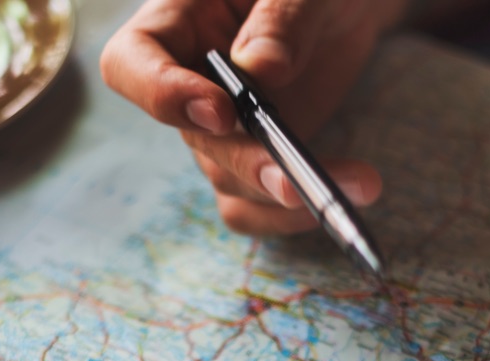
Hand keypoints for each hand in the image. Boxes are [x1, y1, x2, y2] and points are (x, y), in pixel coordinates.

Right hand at [101, 0, 406, 234]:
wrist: (346, 4)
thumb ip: (282, 17)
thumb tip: (262, 71)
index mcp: (177, 21)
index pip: (130, 65)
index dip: (162, 95)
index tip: (220, 112)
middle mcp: (188, 82)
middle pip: (196, 139)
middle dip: (249, 163)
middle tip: (295, 180)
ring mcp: (221, 129)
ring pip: (230, 180)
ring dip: (287, 196)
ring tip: (359, 184)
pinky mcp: (256, 157)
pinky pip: (258, 204)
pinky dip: (298, 212)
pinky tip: (350, 193)